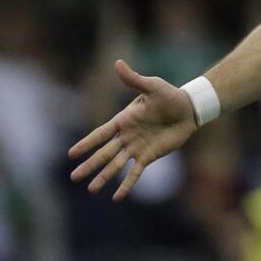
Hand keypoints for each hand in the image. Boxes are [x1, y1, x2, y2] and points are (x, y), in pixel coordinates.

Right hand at [68, 59, 198, 200]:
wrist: (189, 109)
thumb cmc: (169, 95)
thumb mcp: (152, 86)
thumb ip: (134, 79)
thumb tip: (117, 63)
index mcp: (124, 120)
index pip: (101, 134)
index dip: (87, 144)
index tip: (72, 154)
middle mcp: (127, 136)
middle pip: (105, 153)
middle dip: (90, 165)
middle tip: (73, 177)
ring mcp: (137, 147)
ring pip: (117, 165)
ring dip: (104, 177)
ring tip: (91, 189)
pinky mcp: (150, 155)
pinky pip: (136, 172)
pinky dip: (127, 184)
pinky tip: (117, 196)